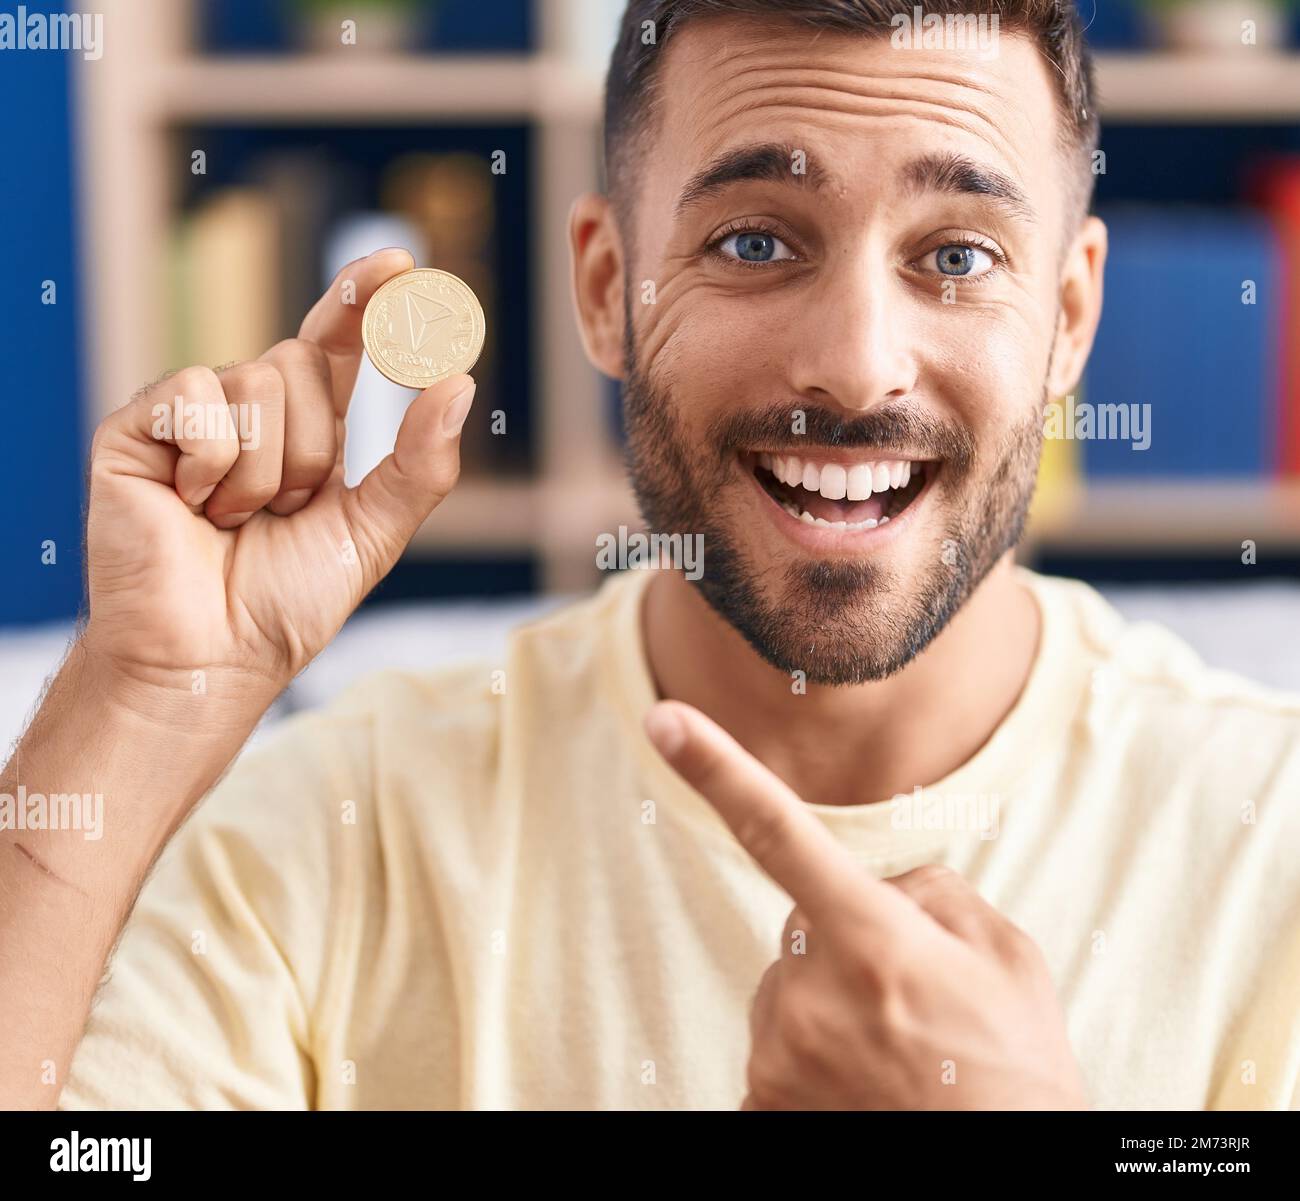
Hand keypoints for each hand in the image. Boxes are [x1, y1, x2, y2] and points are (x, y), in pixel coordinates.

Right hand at [82, 248, 474, 704]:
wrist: (213, 655)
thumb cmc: (289, 601)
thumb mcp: (373, 532)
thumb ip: (419, 463)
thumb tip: (459, 382)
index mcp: (306, 427)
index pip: (335, 342)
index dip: (362, 298)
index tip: (401, 262)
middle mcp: (249, 409)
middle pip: (300, 364)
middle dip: (309, 452)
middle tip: (282, 513)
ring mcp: (192, 415)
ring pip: (255, 382)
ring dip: (262, 472)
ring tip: (233, 521)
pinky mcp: (138, 427)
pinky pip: (196, 397)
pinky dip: (211, 462)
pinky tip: (191, 505)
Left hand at [644, 700, 1087, 1109]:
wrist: (1001, 1173)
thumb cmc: (1016, 1071)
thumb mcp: (1006, 956)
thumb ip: (932, 894)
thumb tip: (883, 885)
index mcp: (872, 939)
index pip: (776, 831)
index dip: (715, 769)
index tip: (662, 719)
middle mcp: (809, 995)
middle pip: (800, 927)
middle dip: (845, 942)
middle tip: (911, 1001)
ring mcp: (778, 1056)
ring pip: (789, 992)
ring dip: (829, 1005)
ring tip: (897, 1051)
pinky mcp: (762, 1105)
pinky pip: (777, 1049)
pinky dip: (813, 1058)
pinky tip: (864, 1083)